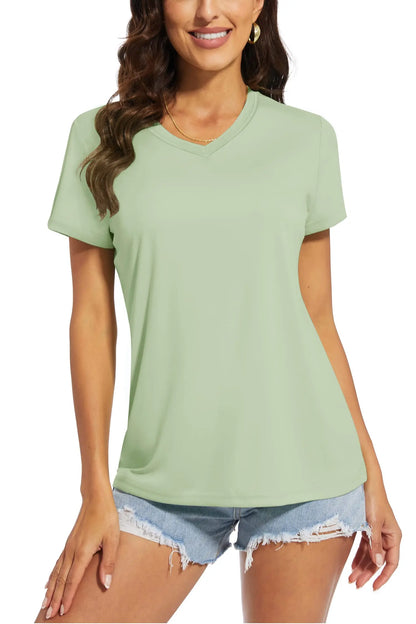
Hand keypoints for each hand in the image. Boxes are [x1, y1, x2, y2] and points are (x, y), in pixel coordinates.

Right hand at [40, 491, 119, 618]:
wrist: (96, 498)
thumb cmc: (106, 516)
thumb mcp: (113, 538)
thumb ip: (109, 562)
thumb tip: (106, 583)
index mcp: (82, 552)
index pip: (73, 580)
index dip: (68, 597)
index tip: (63, 611)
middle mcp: (72, 551)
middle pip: (61, 579)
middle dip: (55, 598)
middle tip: (49, 615)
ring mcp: (69, 547)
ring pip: (57, 573)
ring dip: (51, 589)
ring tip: (45, 604)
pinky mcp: (69, 543)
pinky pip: (58, 563)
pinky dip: (52, 576)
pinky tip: (48, 582)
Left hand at [348, 482, 401, 590]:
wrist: (364, 482)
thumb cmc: (372, 500)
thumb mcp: (373, 523)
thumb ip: (375, 544)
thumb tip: (378, 564)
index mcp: (393, 536)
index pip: (392, 562)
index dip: (384, 576)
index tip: (373, 587)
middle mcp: (387, 536)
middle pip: (379, 561)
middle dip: (368, 574)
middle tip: (356, 584)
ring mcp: (377, 532)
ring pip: (370, 555)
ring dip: (361, 567)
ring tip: (351, 578)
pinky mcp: (367, 528)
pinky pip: (364, 546)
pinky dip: (358, 556)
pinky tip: (351, 566)